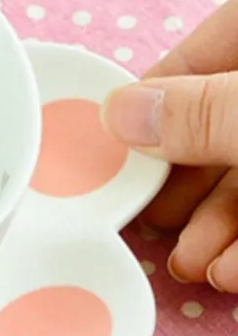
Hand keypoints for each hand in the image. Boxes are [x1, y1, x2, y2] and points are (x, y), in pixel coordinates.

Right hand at [102, 0, 237, 291]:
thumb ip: (202, 112)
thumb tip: (119, 114)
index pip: (191, 63)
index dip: (144, 112)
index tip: (109, 158)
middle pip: (211, 131)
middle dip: (177, 190)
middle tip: (143, 224)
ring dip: (212, 229)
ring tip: (186, 268)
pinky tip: (228, 272)